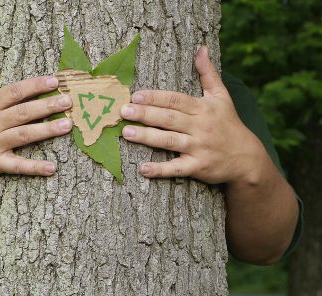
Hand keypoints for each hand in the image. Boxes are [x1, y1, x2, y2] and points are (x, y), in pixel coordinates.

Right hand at [0, 44, 72, 179]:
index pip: (14, 92)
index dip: (35, 85)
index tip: (55, 80)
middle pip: (23, 112)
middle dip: (47, 106)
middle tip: (69, 101)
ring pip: (24, 136)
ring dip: (47, 131)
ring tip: (68, 125)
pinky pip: (17, 166)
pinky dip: (34, 168)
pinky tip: (52, 168)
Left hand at [121, 46, 266, 184]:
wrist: (248, 158)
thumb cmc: (229, 124)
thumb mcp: (222, 97)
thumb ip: (208, 74)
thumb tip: (201, 48)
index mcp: (203, 108)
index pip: (175, 100)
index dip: (155, 97)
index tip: (135, 95)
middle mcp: (200, 127)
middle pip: (169, 118)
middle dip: (145, 114)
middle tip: (124, 111)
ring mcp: (198, 147)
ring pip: (169, 141)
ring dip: (147, 137)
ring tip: (126, 133)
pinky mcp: (198, 167)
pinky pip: (176, 168)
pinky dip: (160, 170)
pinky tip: (143, 169)